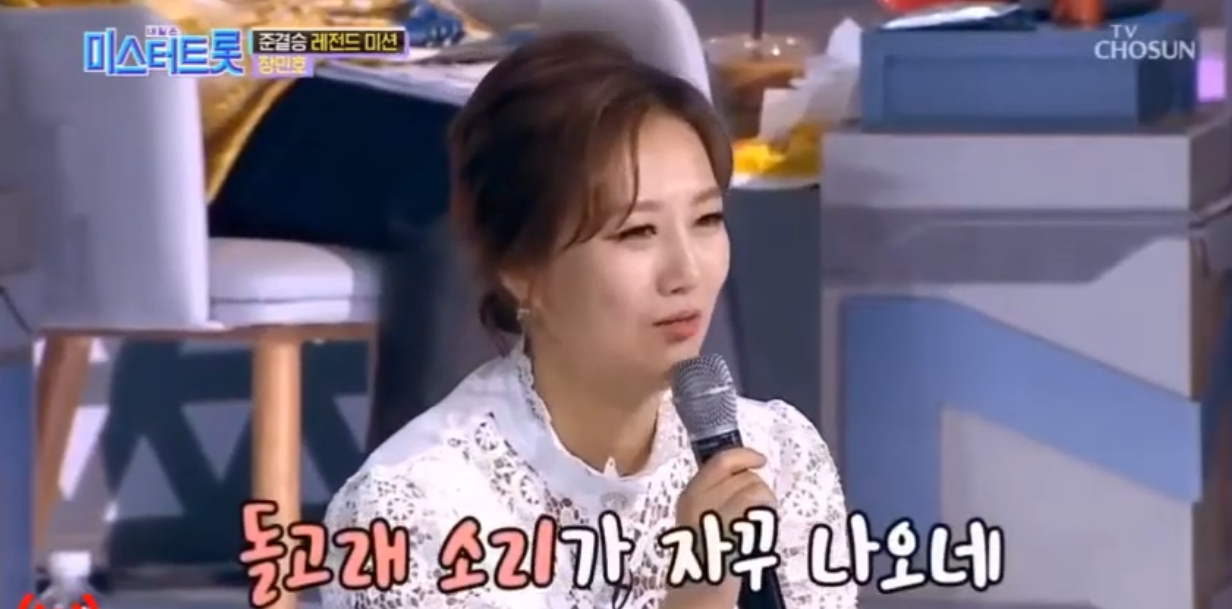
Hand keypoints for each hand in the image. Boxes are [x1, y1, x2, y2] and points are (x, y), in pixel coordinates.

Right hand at [663, 448, 775, 608]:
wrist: (702, 584)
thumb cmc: (706, 553)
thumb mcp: (700, 517)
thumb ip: (716, 494)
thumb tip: (747, 473)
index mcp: (691, 493)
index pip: (720, 461)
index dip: (745, 455)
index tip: (761, 460)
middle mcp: (701, 498)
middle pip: (745, 476)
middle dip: (758, 489)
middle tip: (755, 511)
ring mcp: (717, 510)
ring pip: (757, 489)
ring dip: (765, 503)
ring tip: (756, 523)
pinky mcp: (733, 525)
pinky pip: (759, 507)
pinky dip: (765, 516)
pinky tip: (758, 531)